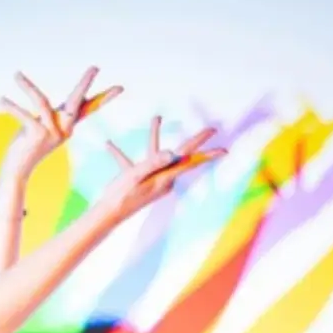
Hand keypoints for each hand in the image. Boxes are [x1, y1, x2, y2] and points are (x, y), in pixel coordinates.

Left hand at [0, 66, 122, 175]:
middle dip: (85, 83)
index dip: (104, 98)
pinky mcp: (36, 136)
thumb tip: (50, 103)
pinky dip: (12, 106)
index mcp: (67, 127)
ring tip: (16, 75)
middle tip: (95, 67)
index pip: (88, 109)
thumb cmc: (28, 147)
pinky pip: (24, 115)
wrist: (17, 171)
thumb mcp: (43, 129)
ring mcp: (51, 133)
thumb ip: (51, 116)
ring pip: (41, 102)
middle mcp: (63, 130)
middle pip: (77, 102)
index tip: (120, 88)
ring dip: (27, 87)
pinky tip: (1, 99)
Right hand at [98, 117, 227, 220]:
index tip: (224, 150)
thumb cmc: (122, 195)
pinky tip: (108, 145)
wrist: (108, 215)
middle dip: (195, 141)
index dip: (207, 154)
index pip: (190, 162)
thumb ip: (154, 163)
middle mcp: (163, 178)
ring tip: (156, 118)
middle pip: (181, 156)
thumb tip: (172, 153)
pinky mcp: (140, 181)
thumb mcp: (137, 175)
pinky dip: (122, 154)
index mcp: (165, 177)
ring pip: (156, 155)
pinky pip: (134, 163)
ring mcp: (152, 180)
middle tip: (212, 129)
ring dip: (155, 136)